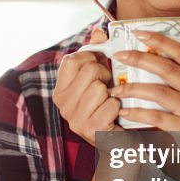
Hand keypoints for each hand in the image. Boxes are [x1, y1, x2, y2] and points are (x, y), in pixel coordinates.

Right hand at [53, 28, 120, 144]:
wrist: (118, 148)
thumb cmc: (110, 111)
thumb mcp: (100, 81)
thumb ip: (97, 56)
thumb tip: (98, 32)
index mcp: (60, 90)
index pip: (71, 59)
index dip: (91, 58)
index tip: (102, 66)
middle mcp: (62, 104)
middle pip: (88, 70)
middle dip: (106, 75)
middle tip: (109, 88)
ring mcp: (74, 118)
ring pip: (100, 87)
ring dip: (113, 94)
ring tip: (112, 104)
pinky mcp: (89, 129)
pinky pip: (111, 104)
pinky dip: (119, 109)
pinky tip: (116, 118)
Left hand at [108, 30, 179, 132]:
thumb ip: (176, 76)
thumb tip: (143, 54)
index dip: (159, 39)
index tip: (137, 33)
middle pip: (167, 68)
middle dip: (139, 59)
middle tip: (119, 55)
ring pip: (159, 92)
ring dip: (132, 88)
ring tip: (115, 89)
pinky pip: (157, 116)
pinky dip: (137, 112)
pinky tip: (124, 111)